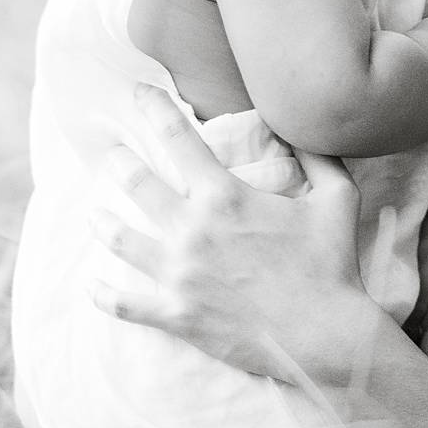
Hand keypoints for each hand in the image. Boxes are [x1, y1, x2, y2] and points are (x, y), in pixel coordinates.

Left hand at [90, 91, 377, 391]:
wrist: (325, 335)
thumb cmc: (332, 265)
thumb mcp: (337, 199)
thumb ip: (319, 158)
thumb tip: (303, 128)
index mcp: (224, 196)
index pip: (177, 137)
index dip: (152, 108)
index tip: (136, 92)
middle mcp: (192, 229)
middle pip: (135, 183)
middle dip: (116, 162)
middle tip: (108, 153)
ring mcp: (179, 273)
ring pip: (120, 239)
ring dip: (101, 222)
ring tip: (93, 213)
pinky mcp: (176, 314)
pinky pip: (125, 303)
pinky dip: (102, 293)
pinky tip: (90, 283)